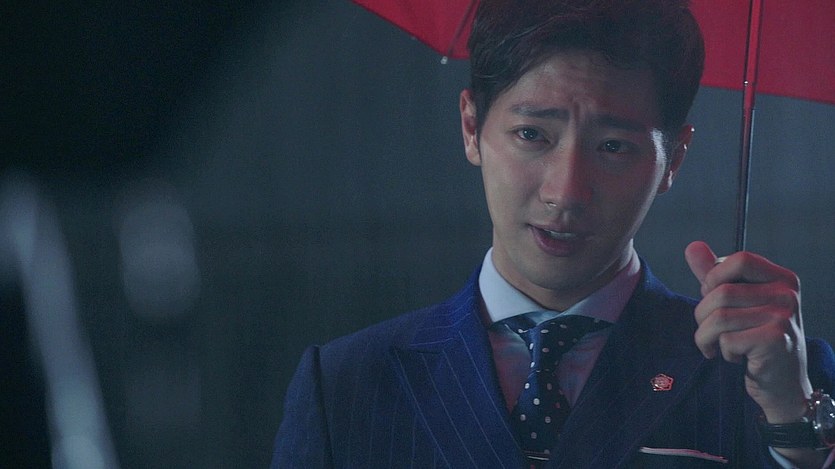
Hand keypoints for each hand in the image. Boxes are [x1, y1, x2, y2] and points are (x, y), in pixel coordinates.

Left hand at [684, 241, 812, 422]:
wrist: (783, 385)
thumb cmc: (756, 339)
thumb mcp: (737, 303)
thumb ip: (715, 275)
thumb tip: (692, 246)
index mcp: (782, 278)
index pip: (739, 260)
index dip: (714, 278)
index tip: (711, 297)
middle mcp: (788, 294)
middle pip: (722, 292)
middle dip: (702, 315)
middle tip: (708, 331)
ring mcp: (784, 317)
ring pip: (720, 317)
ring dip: (706, 336)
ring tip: (715, 346)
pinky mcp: (775, 341)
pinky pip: (727, 340)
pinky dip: (722, 352)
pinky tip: (736, 358)